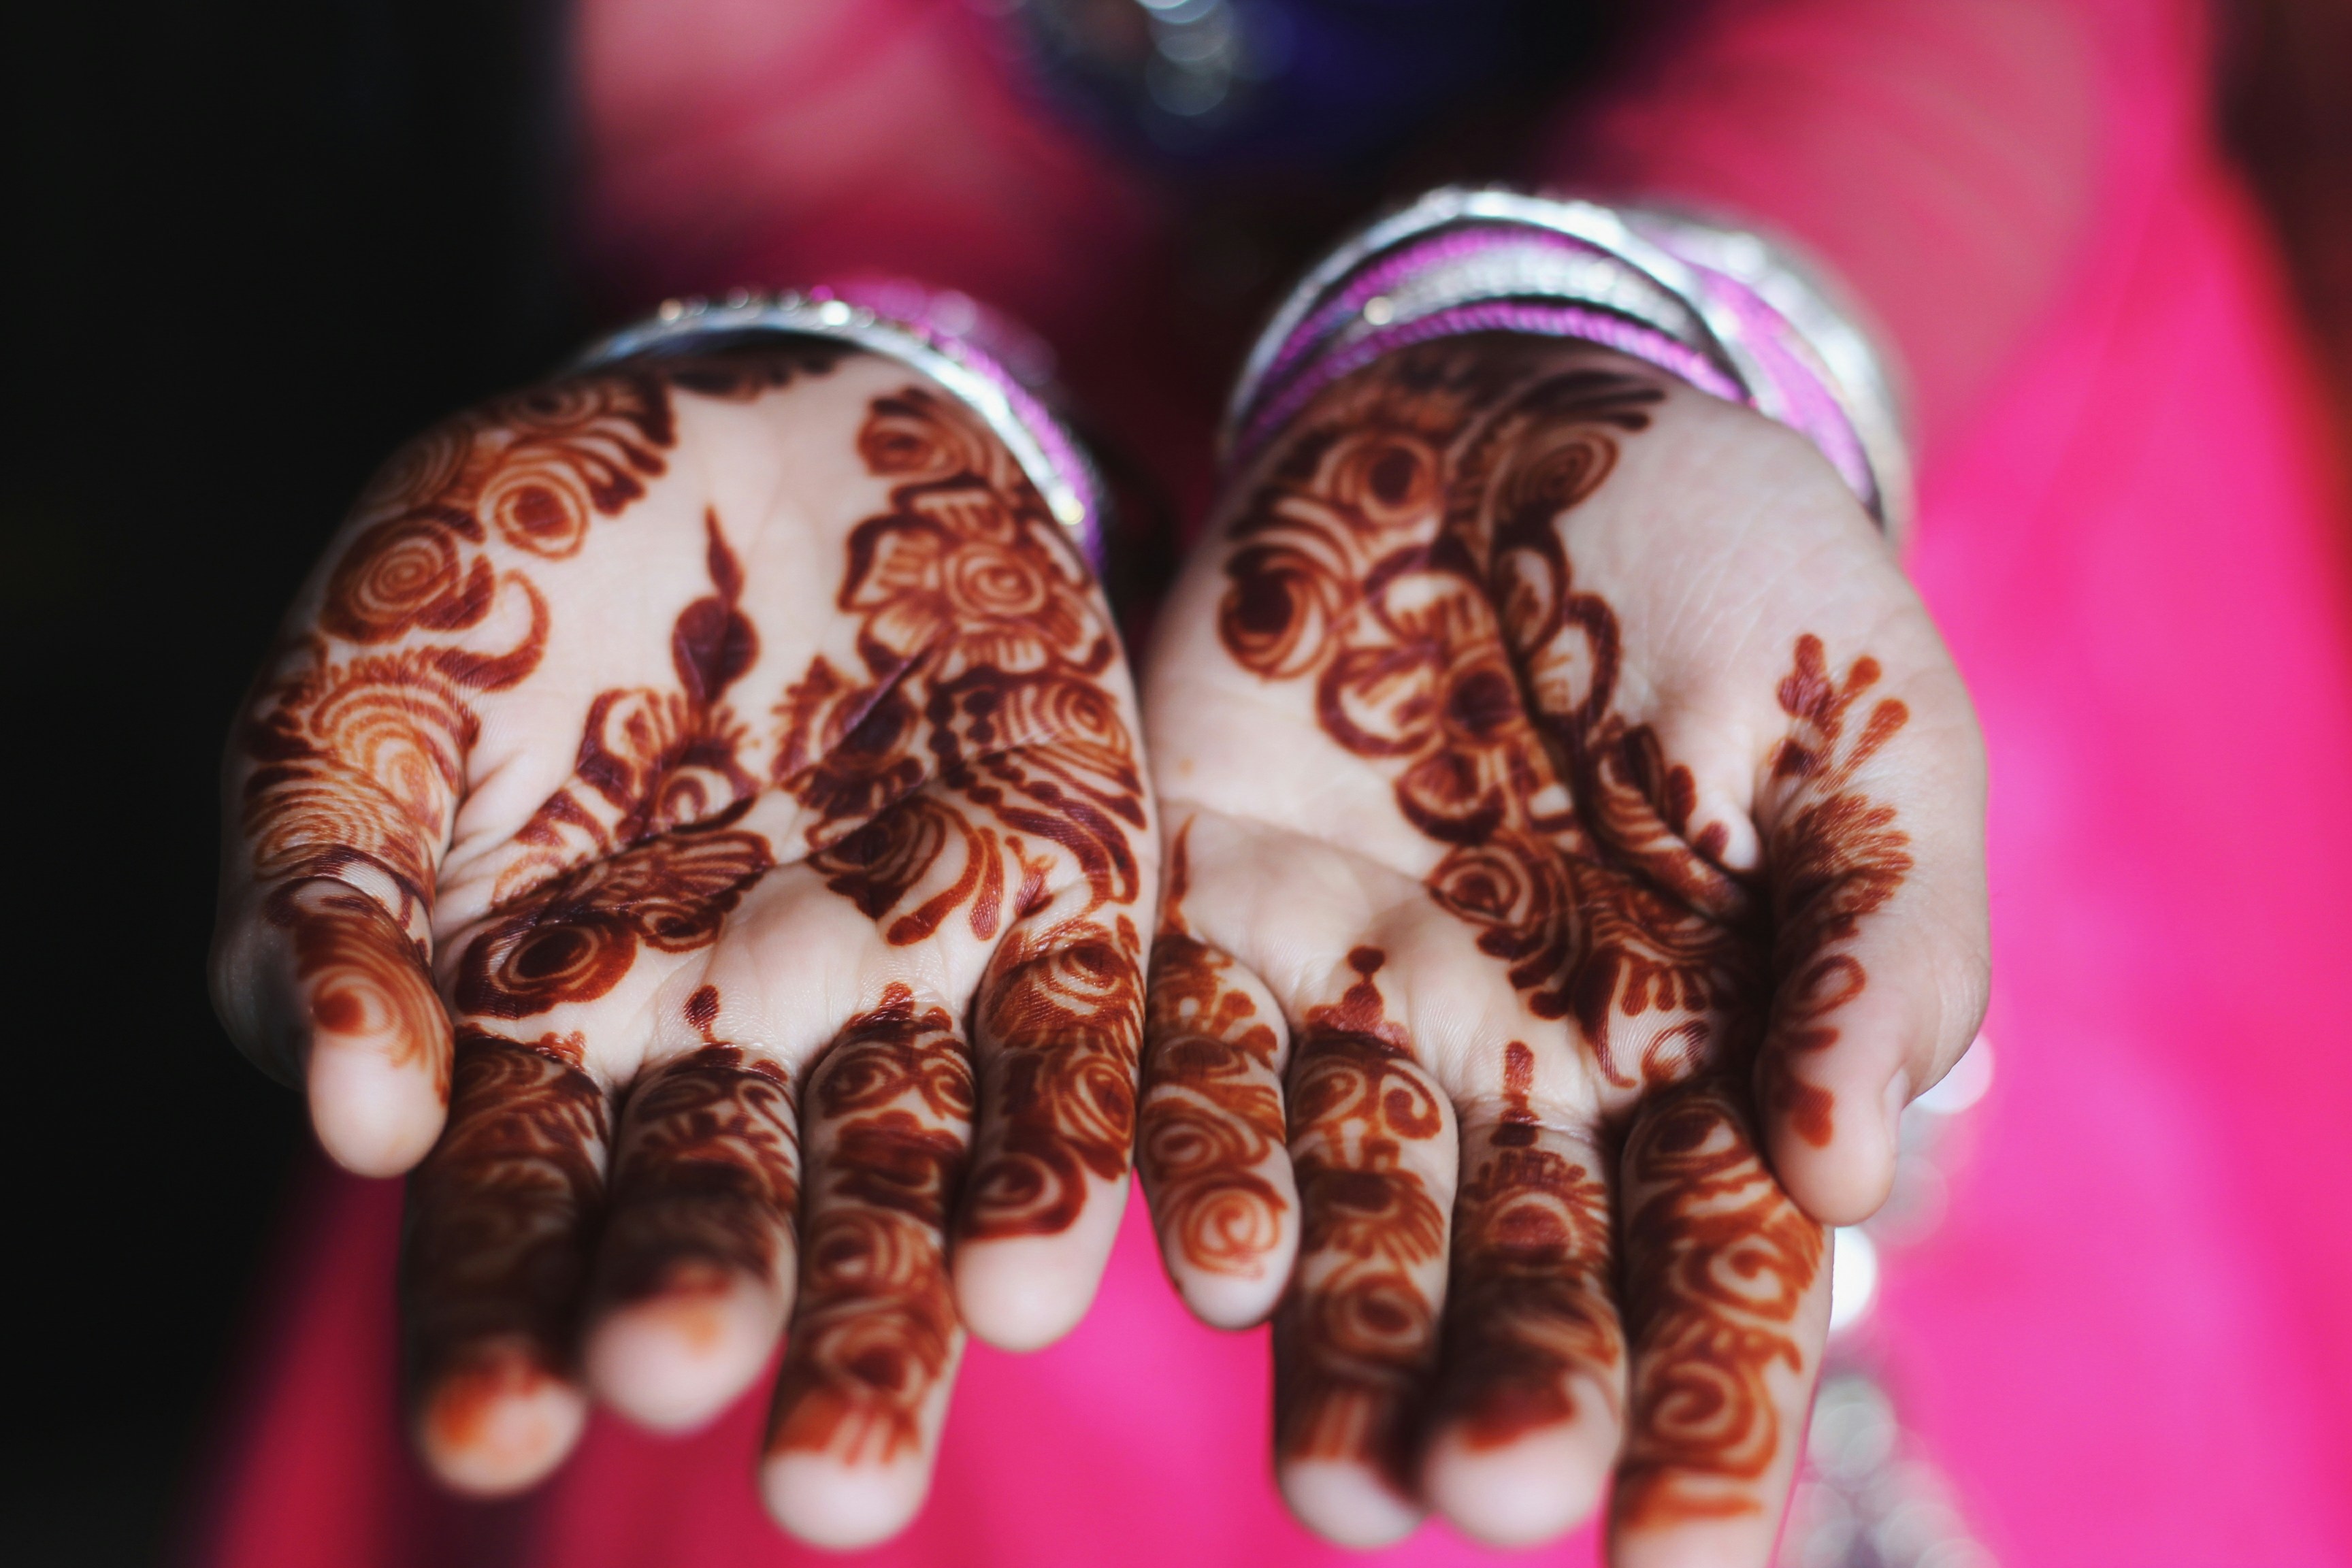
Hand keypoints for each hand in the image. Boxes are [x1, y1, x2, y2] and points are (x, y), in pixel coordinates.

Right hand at [210, 344, 1154, 1546]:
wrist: (752, 413)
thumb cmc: (517, 556)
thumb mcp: (365, 682)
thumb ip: (327, 889)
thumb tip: (352, 1121)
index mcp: (539, 1028)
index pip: (510, 1212)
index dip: (501, 1319)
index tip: (502, 1429)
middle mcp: (726, 1049)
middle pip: (742, 1223)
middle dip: (763, 1321)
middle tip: (801, 1478)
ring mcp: (901, 984)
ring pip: (923, 1166)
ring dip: (943, 1281)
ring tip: (971, 1349)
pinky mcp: (1054, 899)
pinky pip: (1083, 1036)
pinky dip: (1086, 1132)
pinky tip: (1084, 1234)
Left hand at [1137, 339, 1986, 1560]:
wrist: (1513, 411)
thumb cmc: (1730, 570)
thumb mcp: (1859, 732)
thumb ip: (1877, 945)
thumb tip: (1858, 1182)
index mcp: (1702, 1052)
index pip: (1717, 1281)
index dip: (1707, 1424)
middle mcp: (1518, 1066)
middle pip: (1511, 1276)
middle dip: (1505, 1395)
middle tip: (1487, 1502)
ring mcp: (1355, 996)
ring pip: (1339, 1208)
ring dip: (1334, 1342)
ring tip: (1337, 1478)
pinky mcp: (1206, 909)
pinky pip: (1183, 1055)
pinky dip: (1188, 1154)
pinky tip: (1206, 1259)